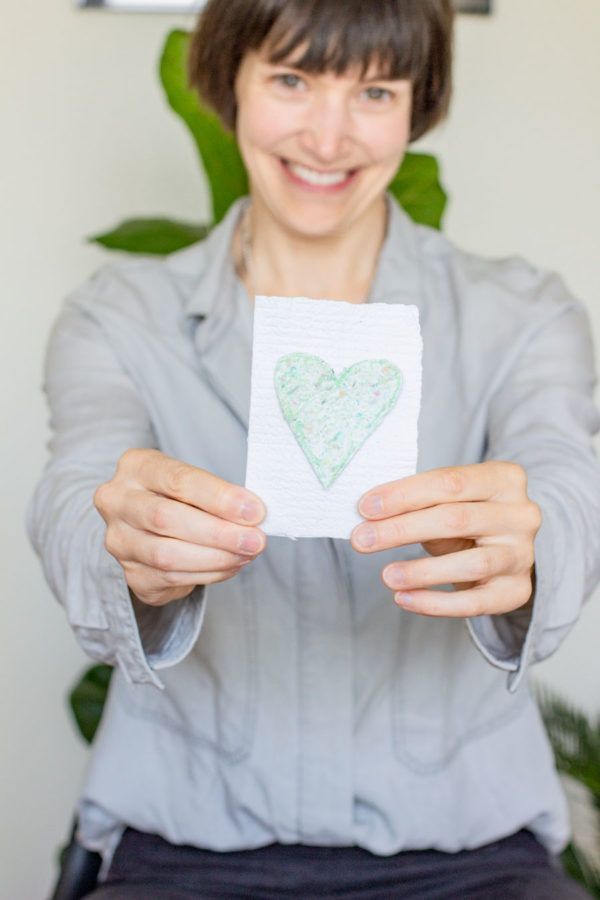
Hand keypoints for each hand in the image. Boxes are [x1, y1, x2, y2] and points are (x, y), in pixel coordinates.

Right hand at [94, 449, 266, 606]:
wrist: (151, 523)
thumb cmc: (179, 495)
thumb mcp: (194, 480)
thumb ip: (217, 494)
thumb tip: (253, 515)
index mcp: (135, 466)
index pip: (178, 480)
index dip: (219, 498)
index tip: (254, 510)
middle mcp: (117, 502)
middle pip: (166, 519)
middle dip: (219, 533)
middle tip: (255, 540)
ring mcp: (119, 541)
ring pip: (166, 555)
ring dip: (216, 558)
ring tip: (247, 554)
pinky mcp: (131, 574)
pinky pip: (171, 579)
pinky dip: (209, 574)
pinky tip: (231, 565)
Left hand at [350, 461, 540, 616]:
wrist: (506, 549)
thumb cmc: (467, 518)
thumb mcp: (448, 501)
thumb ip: (417, 504)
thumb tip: (367, 515)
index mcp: (504, 479)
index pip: (449, 482)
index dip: (403, 495)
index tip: (365, 507)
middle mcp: (521, 514)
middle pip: (456, 519)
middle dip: (402, 529)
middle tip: (362, 539)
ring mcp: (523, 554)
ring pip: (471, 564)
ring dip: (422, 571)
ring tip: (386, 575)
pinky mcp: (517, 591)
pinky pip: (475, 603)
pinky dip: (436, 603)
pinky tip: (405, 598)